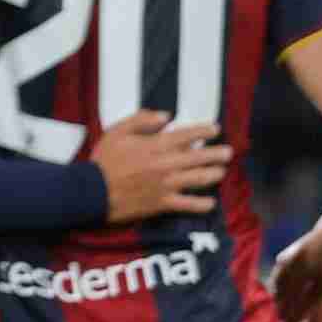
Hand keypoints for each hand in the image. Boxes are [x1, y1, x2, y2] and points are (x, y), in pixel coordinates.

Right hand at [88, 111, 231, 221]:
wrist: (93, 192)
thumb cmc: (103, 161)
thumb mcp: (116, 131)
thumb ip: (141, 120)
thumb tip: (165, 116)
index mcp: (154, 145)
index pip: (187, 135)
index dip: (204, 130)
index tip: (215, 128)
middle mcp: (165, 164)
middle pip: (199, 157)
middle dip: (217, 153)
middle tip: (228, 152)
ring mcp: (166, 185)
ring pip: (199, 179)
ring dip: (214, 174)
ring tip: (221, 171)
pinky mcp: (163, 203)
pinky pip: (188, 205)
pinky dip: (202, 204)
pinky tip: (211, 202)